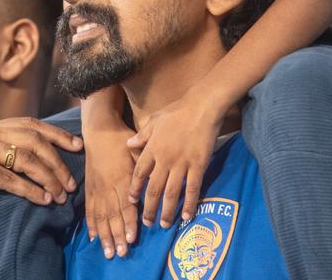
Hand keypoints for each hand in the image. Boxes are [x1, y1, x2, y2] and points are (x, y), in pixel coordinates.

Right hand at [0, 117, 81, 243]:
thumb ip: (6, 152)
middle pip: (31, 140)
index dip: (56, 134)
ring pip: (24, 159)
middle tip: (72, 182)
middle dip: (57, 161)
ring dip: (48, 178)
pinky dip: (30, 190)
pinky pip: (9, 178)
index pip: (30, 124)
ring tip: (62, 194)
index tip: (78, 147)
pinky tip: (44, 200)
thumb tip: (47, 154)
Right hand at [84, 121, 140, 259]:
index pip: (126, 204)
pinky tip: (93, 237)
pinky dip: (91, 224)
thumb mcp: (137, 149)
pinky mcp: (89, 188)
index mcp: (122, 177)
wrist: (99, 130)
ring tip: (108, 251)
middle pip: (113, 215)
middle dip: (117, 235)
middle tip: (121, 252)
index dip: (129, 222)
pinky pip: (90, 209)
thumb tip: (158, 180)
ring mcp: (97, 188)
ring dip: (105, 235)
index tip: (133, 237)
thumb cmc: (122, 139)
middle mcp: (108, 186)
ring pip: (101, 216)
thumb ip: (146, 166)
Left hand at [127, 91, 223, 227]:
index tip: (132, 201)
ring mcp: (182, 163)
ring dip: (167, 211)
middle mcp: (165, 159)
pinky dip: (189, 203)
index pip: (140, 173)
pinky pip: (193, 188)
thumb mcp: (154, 120)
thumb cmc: (178, 111)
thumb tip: (128, 145)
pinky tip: (187, 215)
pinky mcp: (198, 165)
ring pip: (172, 193)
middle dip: (149, 208)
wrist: (202, 106)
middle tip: (147, 223)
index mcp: (152, 148)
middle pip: (154, 188)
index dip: (135, 189)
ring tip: (164, 224)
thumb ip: (142, 135)